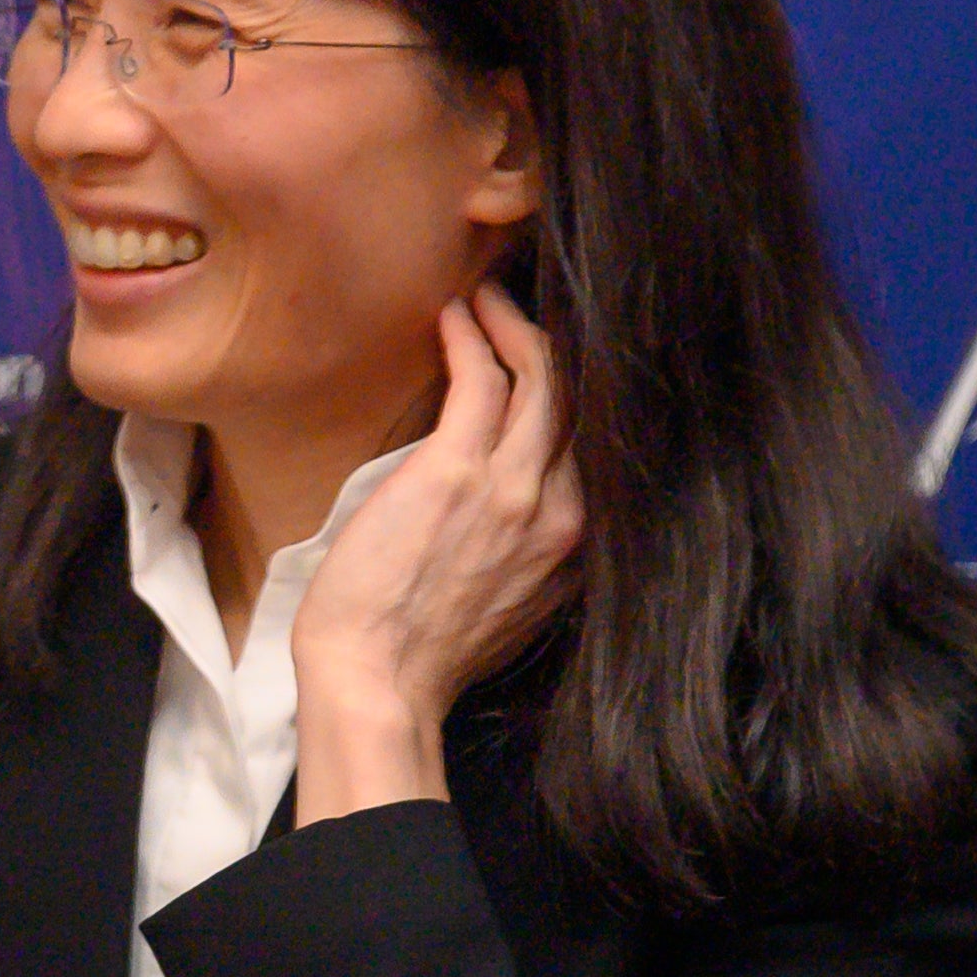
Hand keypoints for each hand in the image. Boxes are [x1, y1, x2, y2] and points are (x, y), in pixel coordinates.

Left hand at [290, 281, 585, 819]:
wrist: (376, 680)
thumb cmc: (423, 650)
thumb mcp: (513, 605)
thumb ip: (533, 555)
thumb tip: (522, 515)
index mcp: (581, 547)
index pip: (600, 446)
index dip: (583, 392)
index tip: (554, 358)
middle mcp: (564, 513)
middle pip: (585, 402)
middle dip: (557, 343)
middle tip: (519, 304)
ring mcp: (515, 491)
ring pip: (544, 380)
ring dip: (515, 326)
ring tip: (485, 297)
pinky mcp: (456, 473)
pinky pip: (483, 380)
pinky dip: (473, 337)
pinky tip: (456, 313)